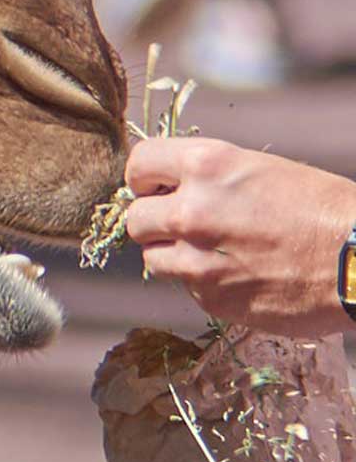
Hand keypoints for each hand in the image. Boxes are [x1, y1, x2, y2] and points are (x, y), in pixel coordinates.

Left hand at [123, 137, 355, 337]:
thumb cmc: (325, 211)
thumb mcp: (264, 171)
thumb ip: (211, 180)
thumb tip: (175, 189)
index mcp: (207, 166)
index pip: (139, 164)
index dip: (146, 179)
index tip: (158, 188)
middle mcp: (192, 210)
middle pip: (136, 218)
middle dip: (155, 222)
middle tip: (185, 226)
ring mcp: (197, 258)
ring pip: (152, 257)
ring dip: (173, 255)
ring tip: (214, 252)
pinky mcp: (211, 297)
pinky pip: (185, 287)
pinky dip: (202, 283)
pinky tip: (239, 275)